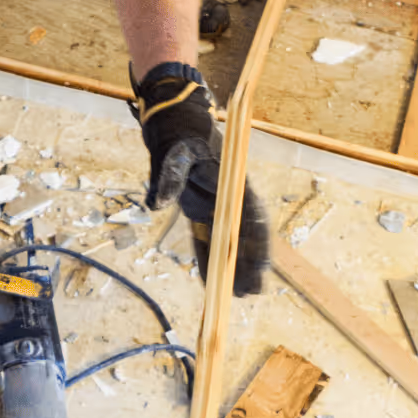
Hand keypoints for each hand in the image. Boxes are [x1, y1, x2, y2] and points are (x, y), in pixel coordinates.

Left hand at [132, 62, 267, 296]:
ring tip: (237, 294)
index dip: (257, 244)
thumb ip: (168, 178)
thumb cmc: (177, 135)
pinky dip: (208, 259)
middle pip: (243, 236)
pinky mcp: (200, 210)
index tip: (261, 266)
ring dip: (231, 267)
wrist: (173, 122)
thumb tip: (156, 204)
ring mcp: (215, 205)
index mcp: (231, 183)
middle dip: (248, 264)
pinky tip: (210, 281)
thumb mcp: (173, 153)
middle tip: (251, 292)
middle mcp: (228, 197)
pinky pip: (206, 239)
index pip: (251, 218)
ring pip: (227, 242)